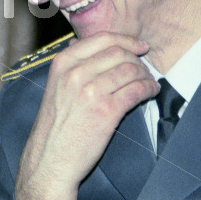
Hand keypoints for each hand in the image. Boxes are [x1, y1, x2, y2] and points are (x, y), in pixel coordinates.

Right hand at [14, 32, 158, 199]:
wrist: (49, 160)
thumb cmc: (55, 127)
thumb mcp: (56, 88)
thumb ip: (73, 67)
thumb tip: (92, 48)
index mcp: (62, 64)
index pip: (101, 39)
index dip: (126, 40)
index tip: (139, 46)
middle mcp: (75, 73)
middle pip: (119, 53)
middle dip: (137, 59)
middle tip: (144, 70)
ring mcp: (91, 91)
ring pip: (130, 70)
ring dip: (146, 75)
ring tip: (148, 83)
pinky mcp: (107, 110)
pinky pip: (137, 90)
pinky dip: (149, 89)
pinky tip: (150, 93)